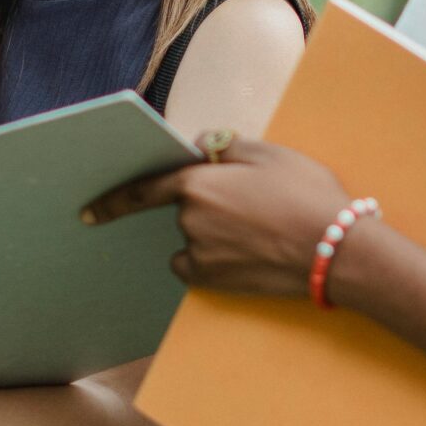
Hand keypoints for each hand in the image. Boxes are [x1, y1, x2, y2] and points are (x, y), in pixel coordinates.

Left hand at [81, 138, 354, 298]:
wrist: (336, 251)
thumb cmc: (307, 195)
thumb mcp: (270, 153)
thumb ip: (225, 145)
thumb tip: (200, 144)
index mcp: (199, 182)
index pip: (145, 188)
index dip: (114, 200)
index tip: (89, 211)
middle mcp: (191, 220)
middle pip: (184, 209)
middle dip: (208, 206)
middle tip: (254, 208)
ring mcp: (200, 253)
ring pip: (193, 239)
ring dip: (213, 235)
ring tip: (261, 232)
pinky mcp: (214, 281)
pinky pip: (198, 266)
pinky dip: (214, 260)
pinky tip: (248, 254)